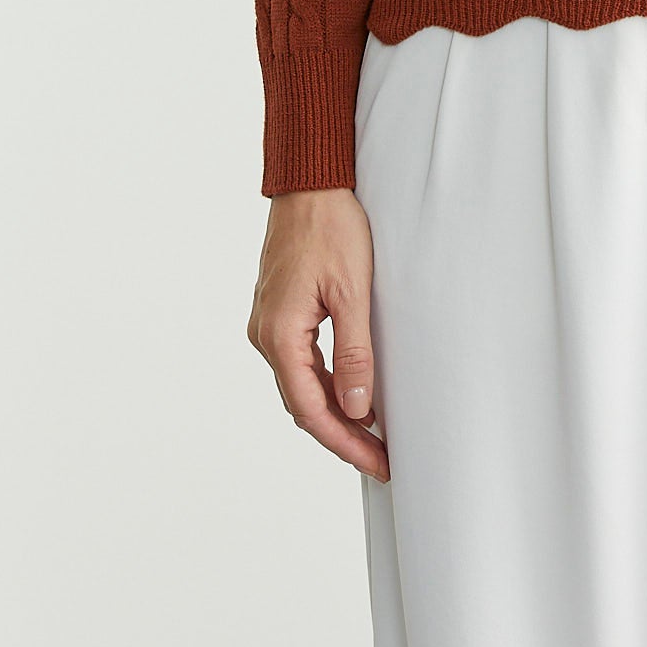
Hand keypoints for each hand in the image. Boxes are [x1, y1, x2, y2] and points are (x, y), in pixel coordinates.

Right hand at [247, 187, 390, 482]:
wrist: (309, 184)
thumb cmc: (332, 227)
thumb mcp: (353, 291)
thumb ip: (355, 353)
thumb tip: (358, 408)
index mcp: (280, 334)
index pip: (311, 409)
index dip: (345, 442)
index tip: (376, 462)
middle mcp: (265, 335)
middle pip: (302, 404)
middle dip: (342, 435)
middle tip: (381, 459)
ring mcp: (268, 324)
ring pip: (300, 385)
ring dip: (334, 413)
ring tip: (372, 436)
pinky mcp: (278, 313)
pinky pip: (299, 363)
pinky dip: (325, 385)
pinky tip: (351, 394)